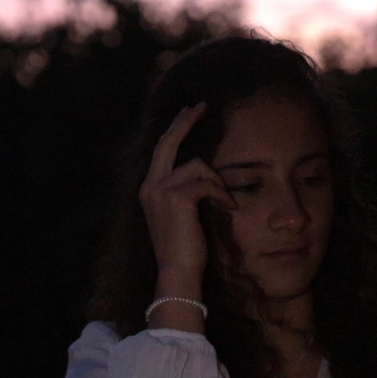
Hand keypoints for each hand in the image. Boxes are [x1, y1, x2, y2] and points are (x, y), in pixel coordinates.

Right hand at [139, 102, 236, 299]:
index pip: (162, 150)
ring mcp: (160, 190)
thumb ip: (184, 191)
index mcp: (149, 188)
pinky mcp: (177, 197)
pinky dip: (221, 195)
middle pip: (169, 142)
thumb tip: (203, 171)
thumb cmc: (184, 247)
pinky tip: (227, 209)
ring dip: (217, 183)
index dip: (176, 129)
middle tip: (201, 106)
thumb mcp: (180, 214)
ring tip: (225, 204)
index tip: (189, 112)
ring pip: (198, 166)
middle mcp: (150, 185)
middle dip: (185, 121)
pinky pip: (208, 183)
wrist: (178, 271)